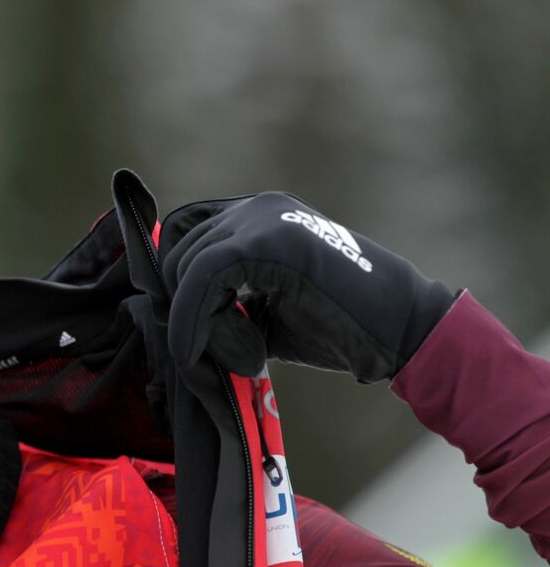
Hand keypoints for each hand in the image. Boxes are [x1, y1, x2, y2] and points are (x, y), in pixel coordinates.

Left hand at [160, 192, 456, 381]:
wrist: (403, 331)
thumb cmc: (336, 327)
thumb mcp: (262, 309)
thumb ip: (218, 303)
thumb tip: (162, 318)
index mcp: (257, 215)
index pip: (182, 233)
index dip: (175, 282)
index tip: (190, 329)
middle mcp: (257, 207)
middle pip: (177, 252)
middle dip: (184, 311)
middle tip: (217, 358)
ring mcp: (263, 218)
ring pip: (185, 268)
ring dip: (197, 324)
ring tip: (246, 359)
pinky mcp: (269, 242)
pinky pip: (202, 279)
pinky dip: (198, 323)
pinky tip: (236, 357)